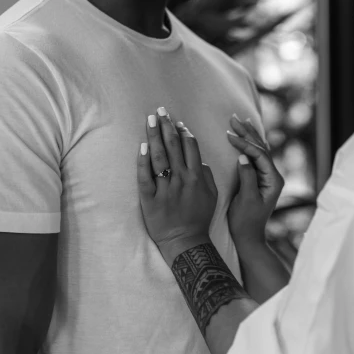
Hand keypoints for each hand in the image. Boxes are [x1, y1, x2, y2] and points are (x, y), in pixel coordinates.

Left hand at [137, 108, 217, 265]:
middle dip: (167, 126)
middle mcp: (181, 180)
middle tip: (160, 110)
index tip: (176, 121)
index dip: (183, 132)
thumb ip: (207, 175)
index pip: (190, 147)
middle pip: (173, 147)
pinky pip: (145, 177)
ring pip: (159, 158)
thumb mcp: (212, 196)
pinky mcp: (150, 199)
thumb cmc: (198, 218)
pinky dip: (143, 161)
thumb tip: (200, 159)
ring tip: (151, 119)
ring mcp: (165, 189)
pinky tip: (142, 146)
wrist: (185, 242)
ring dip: (154, 136)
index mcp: (197, 177)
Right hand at [226, 114, 284, 245]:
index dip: (244, 144)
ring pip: (259, 150)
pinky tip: (245, 136)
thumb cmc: (245, 221)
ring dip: (248, 135)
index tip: (228, 135)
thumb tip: (243, 157)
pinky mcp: (259, 179)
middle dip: (247, 132)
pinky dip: (248, 145)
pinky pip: (256, 156)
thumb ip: (247, 177)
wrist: (248, 237)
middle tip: (233, 118)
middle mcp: (273, 176)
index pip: (259, 154)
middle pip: (261, 148)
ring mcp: (267, 177)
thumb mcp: (245, 199)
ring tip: (239, 121)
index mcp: (273, 180)